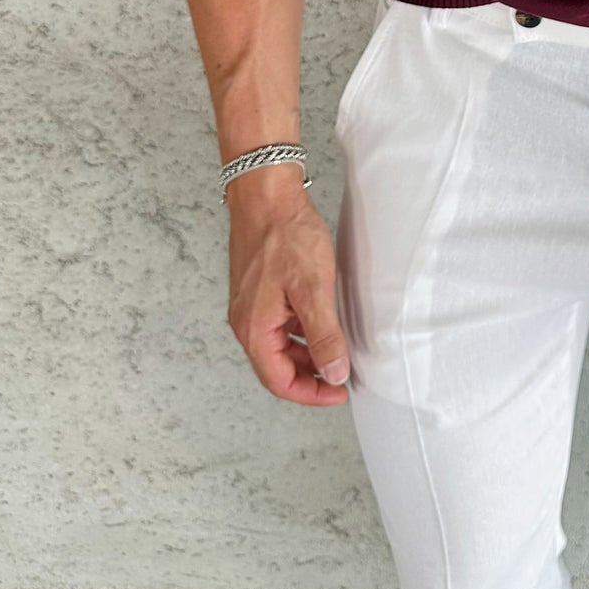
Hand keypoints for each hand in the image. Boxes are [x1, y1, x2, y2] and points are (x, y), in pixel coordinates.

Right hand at [226, 169, 350, 402]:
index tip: (338, 392)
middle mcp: (247, 322)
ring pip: (278, 347)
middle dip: (309, 378)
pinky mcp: (258, 290)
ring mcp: (251, 305)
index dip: (310, 393)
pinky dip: (300, 333)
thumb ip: (323, 335)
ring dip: (305, 356)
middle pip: (276, 368)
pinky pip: (278, 325)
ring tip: (335, 354)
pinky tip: (320, 325)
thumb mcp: (313, 289)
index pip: (279, 381)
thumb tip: (334, 373)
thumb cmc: (286, 236)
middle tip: (341, 378)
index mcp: (254, 329)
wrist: (266, 194)